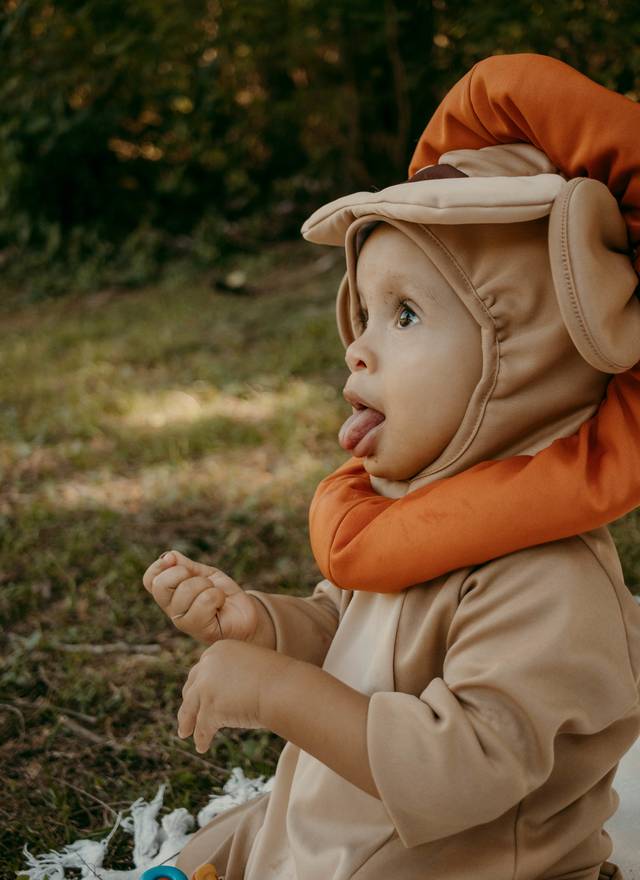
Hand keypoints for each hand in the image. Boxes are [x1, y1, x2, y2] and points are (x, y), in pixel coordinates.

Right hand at [142, 549, 259, 644]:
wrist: (246, 612)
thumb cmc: (221, 593)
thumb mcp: (203, 574)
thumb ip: (185, 566)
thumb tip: (168, 556)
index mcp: (170, 596)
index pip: (150, 580)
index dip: (159, 566)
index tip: (173, 559)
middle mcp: (173, 611)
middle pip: (162, 585)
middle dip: (183, 573)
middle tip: (201, 580)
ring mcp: (186, 623)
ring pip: (186, 590)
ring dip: (206, 585)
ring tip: (215, 594)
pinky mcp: (202, 630)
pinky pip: (205, 600)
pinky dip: (217, 595)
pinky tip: (220, 603)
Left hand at [177, 640, 290, 752]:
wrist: (283, 687)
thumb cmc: (277, 676)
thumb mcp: (251, 663)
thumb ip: (235, 672)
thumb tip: (227, 691)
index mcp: (217, 650)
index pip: (201, 670)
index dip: (198, 685)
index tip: (197, 695)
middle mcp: (207, 666)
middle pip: (191, 688)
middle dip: (189, 703)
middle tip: (187, 715)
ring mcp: (206, 688)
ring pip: (190, 709)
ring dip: (187, 723)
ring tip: (185, 733)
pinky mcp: (211, 710)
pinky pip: (202, 728)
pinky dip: (201, 739)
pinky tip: (202, 746)